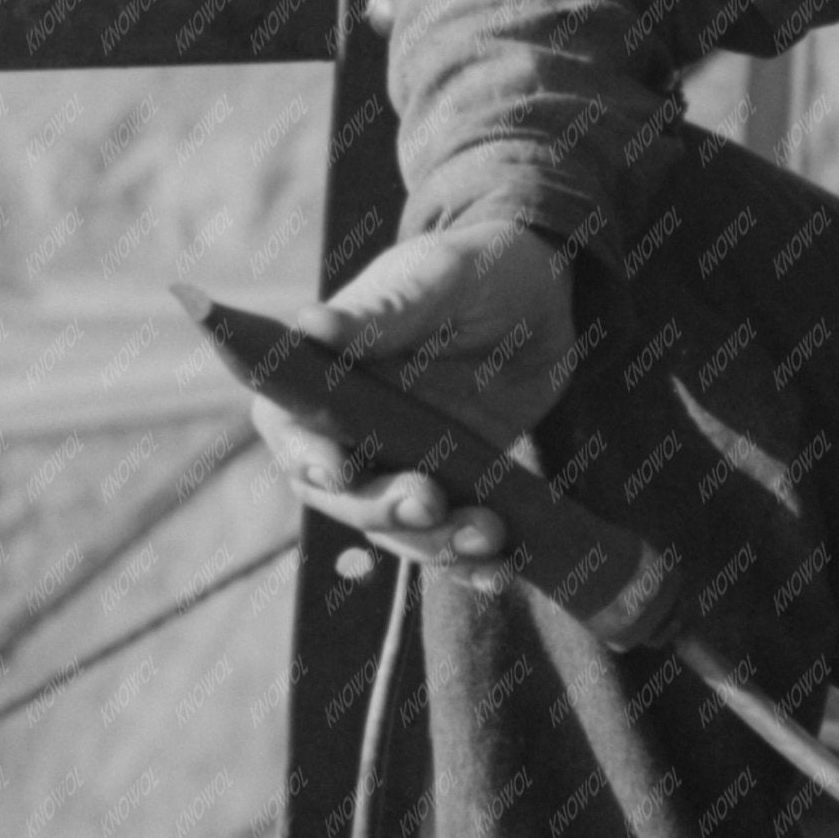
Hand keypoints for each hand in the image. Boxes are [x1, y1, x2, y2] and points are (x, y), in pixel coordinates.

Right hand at [248, 222, 578, 582]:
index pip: (292, 429)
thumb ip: (381, 310)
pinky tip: (503, 569)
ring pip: (397, 530)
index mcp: (326, 375)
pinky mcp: (451, 491)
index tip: (337, 472)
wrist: (546, 296)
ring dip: (436, 544)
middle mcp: (351, 432)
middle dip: (382, 509)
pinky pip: (449, 542)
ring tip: (489, 535)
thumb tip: (309, 325)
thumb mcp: (437, 276)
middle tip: (431, 502)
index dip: (307, 457)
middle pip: (342, 496)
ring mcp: (401, 466)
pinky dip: (472, 564)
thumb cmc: (477, 268)